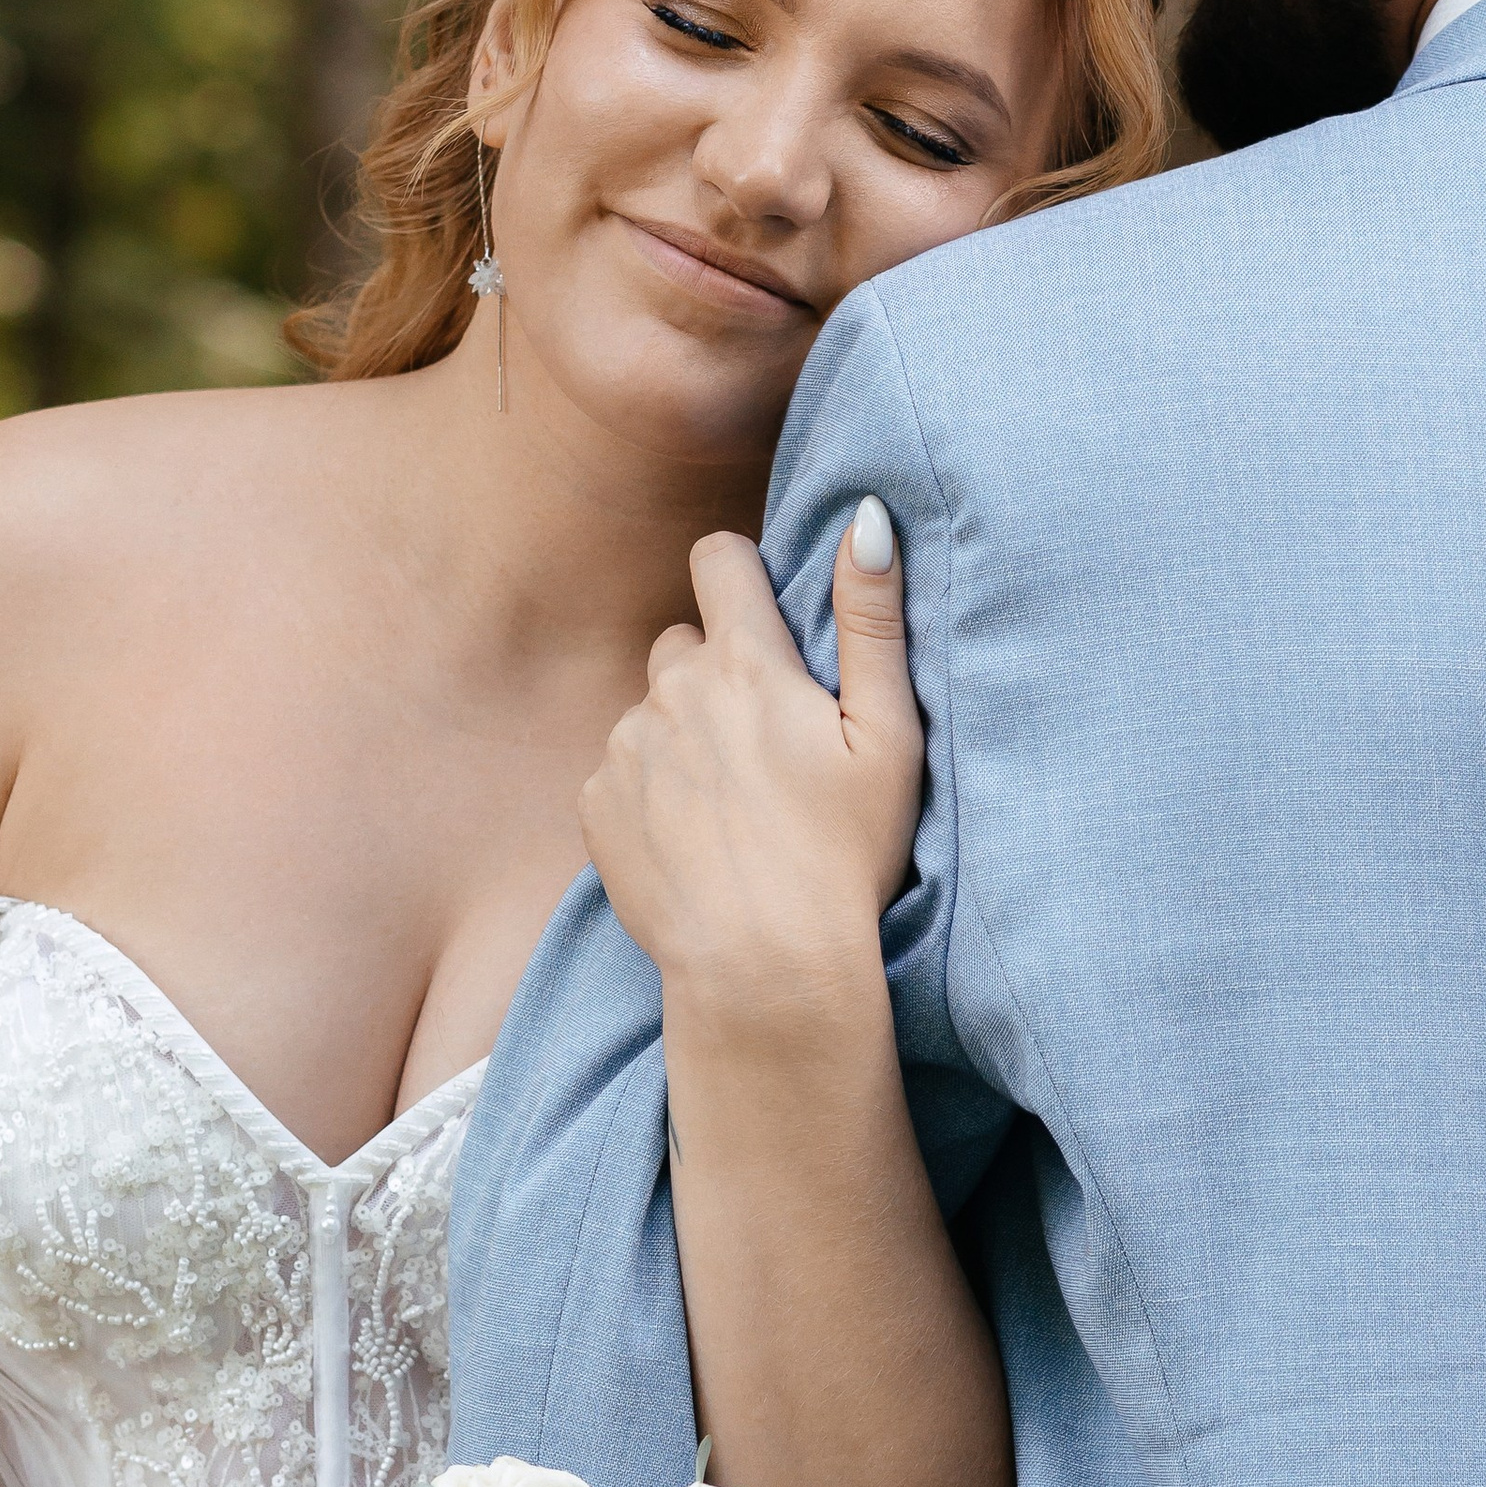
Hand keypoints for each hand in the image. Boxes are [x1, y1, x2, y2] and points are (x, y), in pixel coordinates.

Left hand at [579, 503, 922, 1008]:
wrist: (761, 968)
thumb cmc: (843, 856)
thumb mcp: (889, 737)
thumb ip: (873, 620)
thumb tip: (868, 518)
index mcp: (746, 665)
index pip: (718, 558)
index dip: (741, 575)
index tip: (765, 617)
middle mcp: (671, 692)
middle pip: (684, 642)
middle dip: (717, 672)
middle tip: (767, 743)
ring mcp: (625, 747)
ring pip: (652, 710)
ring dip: (684, 735)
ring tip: (734, 805)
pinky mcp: (596, 804)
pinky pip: (621, 770)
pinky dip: (652, 791)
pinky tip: (696, 839)